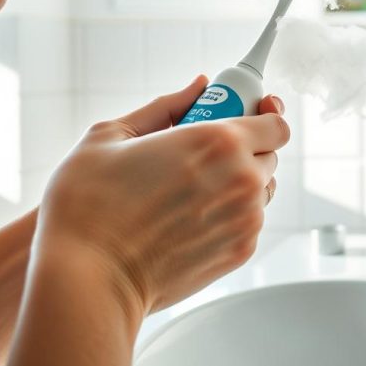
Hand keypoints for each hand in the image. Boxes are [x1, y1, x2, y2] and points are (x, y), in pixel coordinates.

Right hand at [35, 75, 288, 319]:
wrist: (88, 278)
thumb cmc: (88, 205)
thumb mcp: (112, 136)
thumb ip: (165, 106)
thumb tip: (198, 86)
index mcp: (218, 141)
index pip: (276, 123)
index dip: (263, 116)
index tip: (246, 115)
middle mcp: (243, 178)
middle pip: (269, 155)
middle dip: (245, 150)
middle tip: (204, 154)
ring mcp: (246, 218)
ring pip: (261, 191)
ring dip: (238, 184)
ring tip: (190, 191)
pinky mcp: (240, 251)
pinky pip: (248, 222)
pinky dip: (228, 216)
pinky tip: (188, 220)